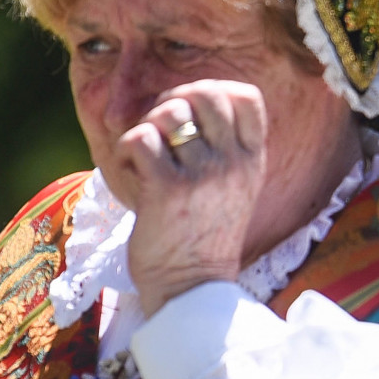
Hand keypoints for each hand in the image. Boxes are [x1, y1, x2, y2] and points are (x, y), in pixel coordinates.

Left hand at [101, 80, 268, 316]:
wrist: (193, 287)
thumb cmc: (205, 236)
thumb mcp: (234, 188)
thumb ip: (223, 149)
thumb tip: (184, 105)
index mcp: (252, 160)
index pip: (246, 97)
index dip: (214, 91)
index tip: (193, 114)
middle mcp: (232, 162)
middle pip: (204, 93)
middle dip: (173, 100)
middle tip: (160, 129)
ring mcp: (202, 174)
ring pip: (168, 112)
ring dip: (147, 127)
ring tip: (144, 155)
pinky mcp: (167, 189)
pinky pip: (140, 139)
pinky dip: (126, 151)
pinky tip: (131, 171)